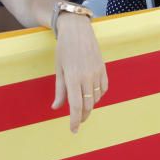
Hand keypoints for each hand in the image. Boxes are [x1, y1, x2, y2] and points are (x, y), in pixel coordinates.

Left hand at [52, 14, 106, 132]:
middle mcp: (87, 77)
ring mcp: (97, 73)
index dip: (74, 121)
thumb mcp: (58, 69)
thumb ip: (59, 90)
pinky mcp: (103, 68)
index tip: (73, 130)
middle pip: (87, 106)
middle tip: (76, 121)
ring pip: (96, 98)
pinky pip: (104, 89)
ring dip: (89, 106)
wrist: (77, 29)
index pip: (75, 106)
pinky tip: (91, 95)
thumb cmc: (64, 48)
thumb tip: (56, 108)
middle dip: (82, 116)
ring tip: (82, 106)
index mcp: (73, 78)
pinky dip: (98, 95)